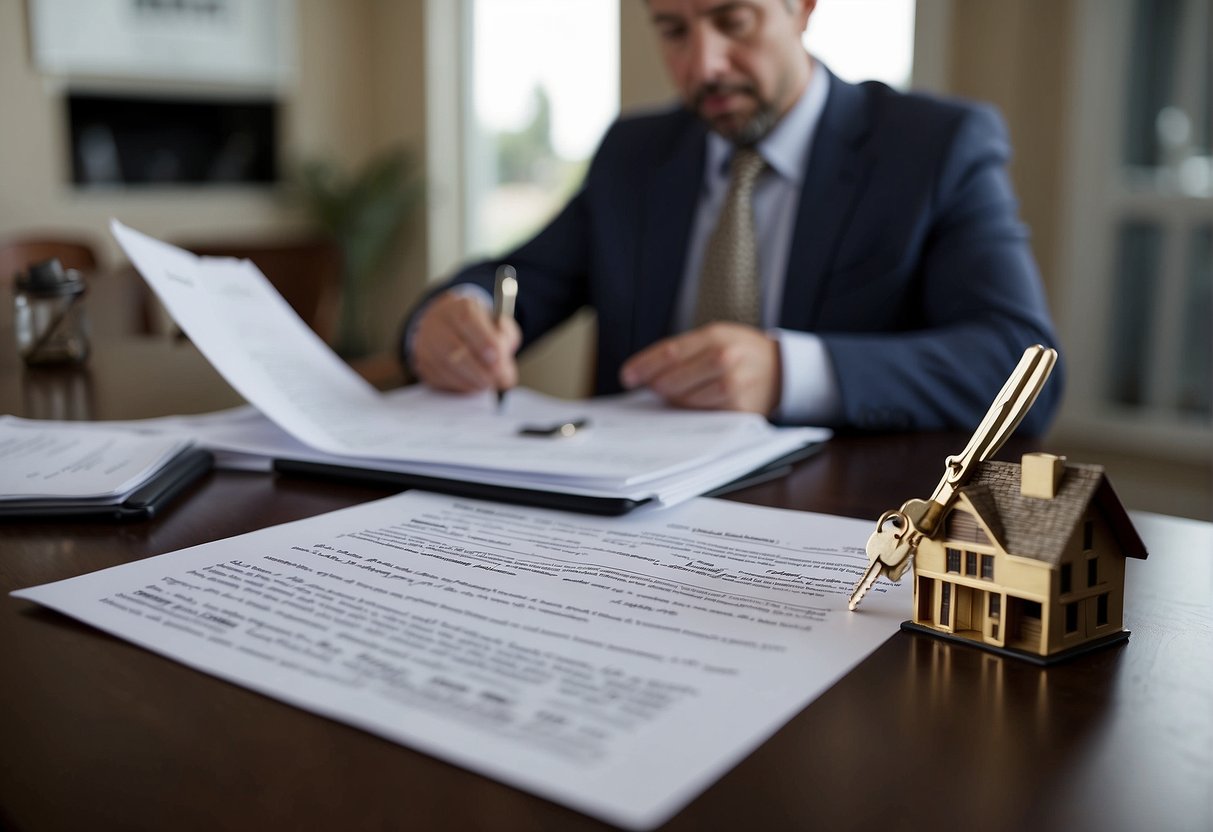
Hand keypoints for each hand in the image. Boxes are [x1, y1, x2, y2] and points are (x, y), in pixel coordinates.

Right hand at [411, 290, 520, 392]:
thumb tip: (504, 367)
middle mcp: (437, 322)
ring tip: (486, 383)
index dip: (483, 340)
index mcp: (458, 306)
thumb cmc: (478, 327)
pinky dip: (458, 385)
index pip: (467, 319)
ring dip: (469, 380)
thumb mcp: (498, 323)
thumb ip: (506, 338)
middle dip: (478, 369)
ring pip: (445, 366)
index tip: (497, 358)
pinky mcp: (422, 362)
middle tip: (496, 379)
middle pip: (454, 348)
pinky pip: (437, 378)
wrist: (450, 326)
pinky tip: (471, 384)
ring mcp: (425, 342)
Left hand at [619, 323, 781, 414]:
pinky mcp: (739, 410)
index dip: (643, 366)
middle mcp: (726, 360)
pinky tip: (689, 406)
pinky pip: (702, 415)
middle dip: (656, 385)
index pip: (669, 353)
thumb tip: (646, 374)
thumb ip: (684, 351)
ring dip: (673, 399)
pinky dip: (691, 412)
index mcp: (716, 336)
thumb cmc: (741, 353)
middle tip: (651, 387)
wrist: (781, 370)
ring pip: (685, 400)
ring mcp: (733, 387)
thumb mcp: (717, 337)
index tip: (628, 376)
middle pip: (673, 379)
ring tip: (673, 394)